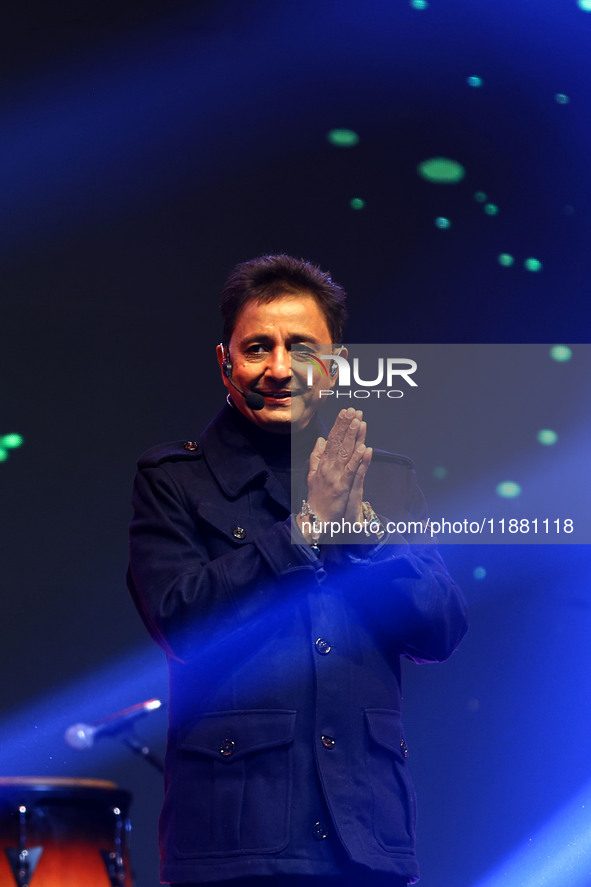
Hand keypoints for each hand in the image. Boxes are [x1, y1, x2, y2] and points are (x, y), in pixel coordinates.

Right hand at [305, 407, 372, 523]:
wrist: (316, 518)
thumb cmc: (317, 497)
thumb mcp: (313, 474)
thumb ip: (317, 456)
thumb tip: (321, 440)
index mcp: (323, 463)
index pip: (332, 439)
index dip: (339, 425)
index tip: (346, 411)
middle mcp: (328, 466)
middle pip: (339, 442)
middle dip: (346, 425)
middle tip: (354, 410)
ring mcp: (335, 476)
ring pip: (346, 452)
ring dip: (352, 436)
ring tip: (359, 421)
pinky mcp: (343, 486)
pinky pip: (352, 470)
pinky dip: (358, 459)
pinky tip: (364, 448)